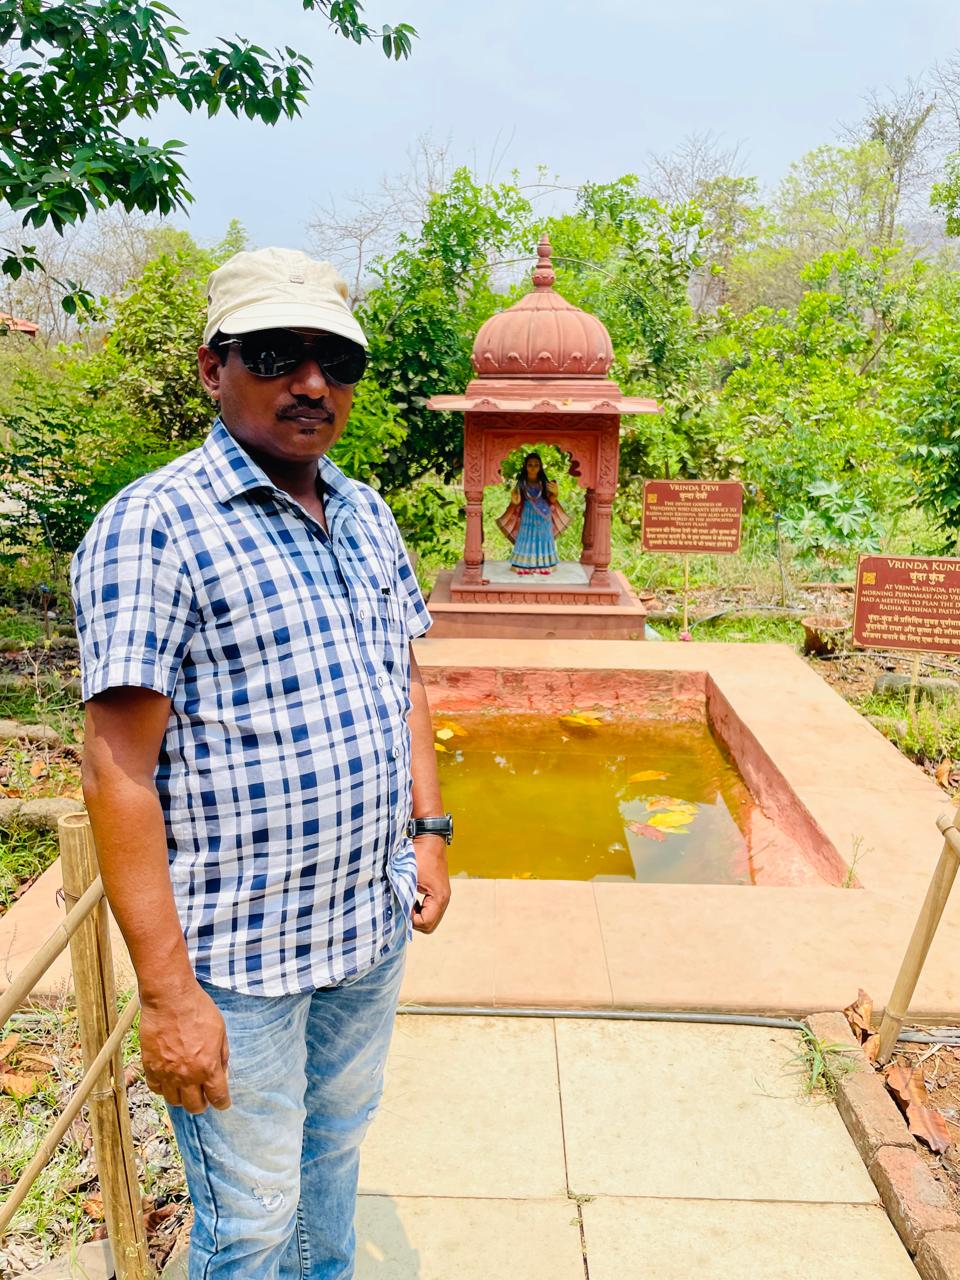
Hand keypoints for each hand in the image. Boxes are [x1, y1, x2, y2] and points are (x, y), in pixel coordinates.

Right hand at [138, 980, 230, 1114]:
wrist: (170, 999)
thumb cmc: (198, 1010)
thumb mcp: (220, 1030)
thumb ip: (222, 1055)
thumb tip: (222, 1072)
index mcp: (208, 1067)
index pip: (217, 1097)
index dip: (222, 1103)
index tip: (223, 1103)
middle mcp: (187, 1075)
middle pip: (194, 1106)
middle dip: (202, 1104)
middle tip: (204, 1097)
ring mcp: (167, 1073)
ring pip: (174, 1101)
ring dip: (182, 1098)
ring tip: (186, 1089)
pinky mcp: (150, 1066)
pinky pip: (156, 1088)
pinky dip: (163, 1088)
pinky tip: (169, 1080)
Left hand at [411, 834, 450, 933]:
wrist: (429, 839)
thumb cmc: (418, 856)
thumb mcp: (408, 877)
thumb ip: (404, 896)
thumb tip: (397, 913)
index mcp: (439, 897)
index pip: (426, 923)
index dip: (411, 920)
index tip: (402, 908)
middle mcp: (444, 899)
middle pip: (430, 926)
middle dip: (415, 921)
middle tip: (404, 908)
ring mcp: (443, 897)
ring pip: (431, 920)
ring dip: (418, 916)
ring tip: (408, 904)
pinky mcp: (439, 893)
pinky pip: (431, 911)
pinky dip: (421, 910)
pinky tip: (413, 901)